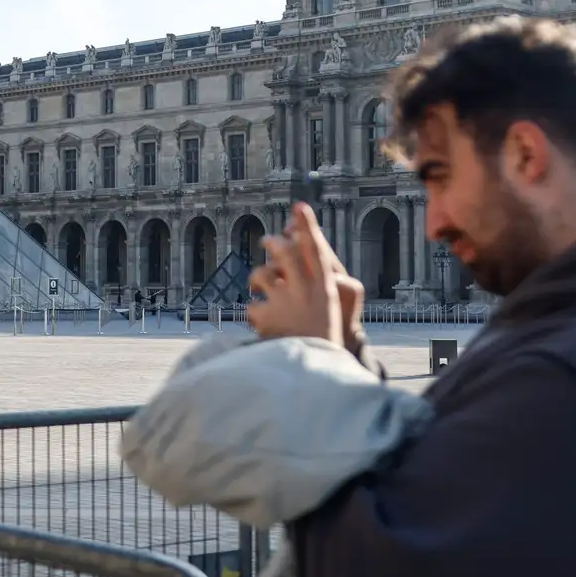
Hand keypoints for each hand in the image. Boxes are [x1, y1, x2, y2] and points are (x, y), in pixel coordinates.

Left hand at [246, 203, 348, 347]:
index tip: (300, 206)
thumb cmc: (320, 336)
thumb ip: (309, 281)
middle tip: (269, 241)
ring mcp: (285, 301)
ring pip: (261, 274)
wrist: (314, 370)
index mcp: (324, 288)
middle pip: (285, 252)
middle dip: (274, 242)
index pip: (315, 249)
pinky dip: (255, 315)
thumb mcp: (323, 307)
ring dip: (258, 279)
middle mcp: (306, 290)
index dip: (307, 226)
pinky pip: (251, 304)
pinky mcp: (266, 316)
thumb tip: (292, 252)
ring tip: (261, 290)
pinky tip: (264, 326)